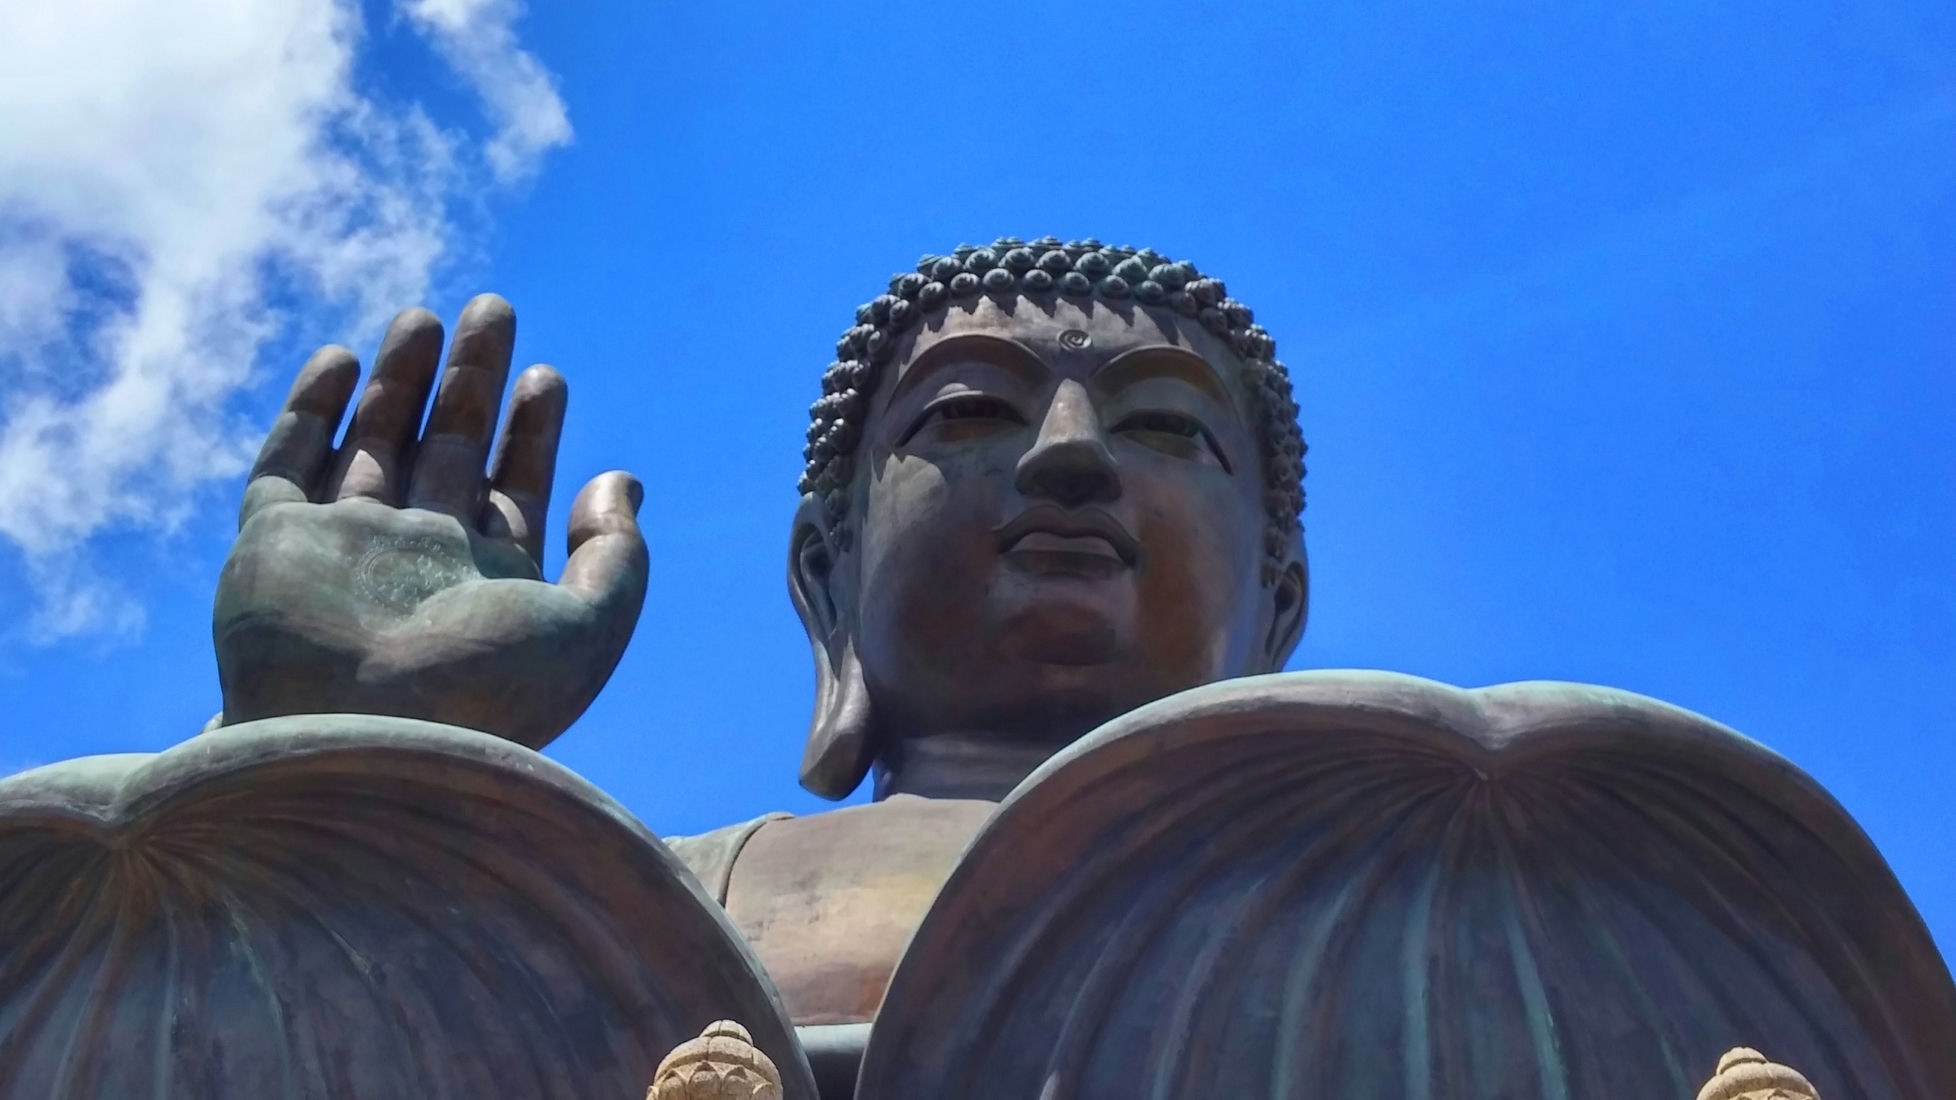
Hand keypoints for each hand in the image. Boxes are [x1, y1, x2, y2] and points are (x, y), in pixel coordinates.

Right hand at [213, 295, 647, 748]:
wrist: (362, 747)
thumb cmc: (483, 698)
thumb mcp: (588, 626)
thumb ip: (616, 553)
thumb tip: (621, 479)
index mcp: (488, 589)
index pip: (513, 492)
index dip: (533, 432)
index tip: (550, 377)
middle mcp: (415, 566)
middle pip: (449, 452)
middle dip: (472, 382)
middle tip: (496, 308)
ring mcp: (341, 553)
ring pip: (373, 445)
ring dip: (399, 379)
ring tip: (427, 315)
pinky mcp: (269, 548)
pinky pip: (285, 466)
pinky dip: (310, 411)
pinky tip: (342, 358)